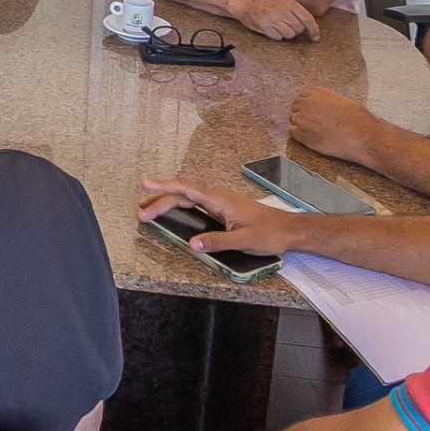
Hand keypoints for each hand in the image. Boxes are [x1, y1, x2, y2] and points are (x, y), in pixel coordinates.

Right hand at [140, 178, 311, 258]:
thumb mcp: (243, 240)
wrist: (288, 229)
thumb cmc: (269, 233)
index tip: (145, 185)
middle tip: (141, 213)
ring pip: (187, 197)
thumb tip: (191, 244)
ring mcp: (219, 201)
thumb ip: (216, 241)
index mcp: (219, 199)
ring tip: (149, 209)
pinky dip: (179, 205)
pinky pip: (194, 202)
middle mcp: (216, 196)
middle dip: (160, 201)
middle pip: (182, 194)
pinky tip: (173, 210)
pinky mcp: (221, 208)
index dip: (164, 187)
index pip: (186, 190)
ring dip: (167, 202)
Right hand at [235, 0, 319, 41]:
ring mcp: (274, 20)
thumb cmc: (266, 2)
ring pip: (290, 35)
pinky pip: (279, 38)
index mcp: (290, 3)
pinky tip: (272, 28)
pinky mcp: (266, 28)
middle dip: (296, 30)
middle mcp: (283, 11)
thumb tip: (308, 25)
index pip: (307, 19)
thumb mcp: (283, 0)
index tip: (316, 37)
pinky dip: (277, 36)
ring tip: (279, 26)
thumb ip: (295, 10)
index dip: (314, 30)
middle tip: (288, 26)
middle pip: (299, 29)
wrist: (246, 2)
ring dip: (287, 34)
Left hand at [288, 87, 381, 167]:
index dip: (306, 105)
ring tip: (315, 132)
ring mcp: (302, 118)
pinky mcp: (302, 134)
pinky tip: (311, 138)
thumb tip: (320, 107)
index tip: (311, 111)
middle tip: (312, 123)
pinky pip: (293, 133)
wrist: (361, 136)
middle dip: (302, 114)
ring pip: (293, 120)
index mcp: (318, 92)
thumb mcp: (341, 101)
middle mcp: (307, 103)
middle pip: (295, 107)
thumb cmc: (357, 120)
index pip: (302, 96)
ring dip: (301, 125)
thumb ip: (325, 102)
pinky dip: (300, 136)